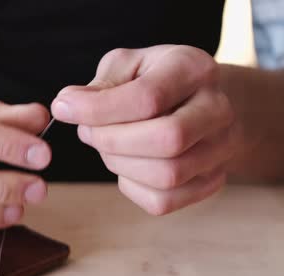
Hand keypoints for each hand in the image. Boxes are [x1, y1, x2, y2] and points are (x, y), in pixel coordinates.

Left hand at [52, 45, 235, 214]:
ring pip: (166, 175)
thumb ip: (100, 84)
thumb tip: (67, 106)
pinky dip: (132, 187)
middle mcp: (218, 109)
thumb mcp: (129, 65)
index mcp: (195, 69)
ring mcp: (220, 150)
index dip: (97, 109)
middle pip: (166, 140)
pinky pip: (164, 201)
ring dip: (119, 164)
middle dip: (111, 140)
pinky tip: (127, 165)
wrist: (202, 102)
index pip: (148, 98)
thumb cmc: (156, 81)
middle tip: (87, 131)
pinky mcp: (210, 182)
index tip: (63, 108)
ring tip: (106, 146)